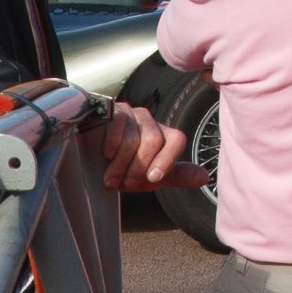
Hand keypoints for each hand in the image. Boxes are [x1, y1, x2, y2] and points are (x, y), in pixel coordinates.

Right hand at [94, 102, 208, 193]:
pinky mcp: (109, 109)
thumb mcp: (147, 177)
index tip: (153, 179)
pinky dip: (109, 147)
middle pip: (153, 140)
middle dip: (137, 168)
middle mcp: (148, 120)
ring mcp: (129, 113)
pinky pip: (115, 127)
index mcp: (162, 135)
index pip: (177, 139)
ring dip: (119, 165)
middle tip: (123, 183)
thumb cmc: (119, 167)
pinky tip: (103, 154)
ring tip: (109, 177)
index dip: (167, 160)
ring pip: (133, 138)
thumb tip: (204, 178)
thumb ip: (174, 175)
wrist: (86, 159)